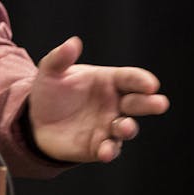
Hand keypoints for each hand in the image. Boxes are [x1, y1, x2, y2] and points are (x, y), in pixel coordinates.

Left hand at [28, 35, 169, 163]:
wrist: (34, 120)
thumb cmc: (50, 92)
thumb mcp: (50, 71)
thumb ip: (60, 58)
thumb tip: (73, 42)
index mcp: (108, 81)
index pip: (130, 79)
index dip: (142, 80)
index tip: (151, 84)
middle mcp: (114, 104)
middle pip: (138, 103)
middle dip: (149, 103)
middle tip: (159, 103)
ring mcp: (108, 126)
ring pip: (126, 128)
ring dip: (128, 128)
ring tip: (125, 126)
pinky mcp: (98, 146)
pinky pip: (109, 149)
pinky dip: (109, 151)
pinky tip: (105, 151)